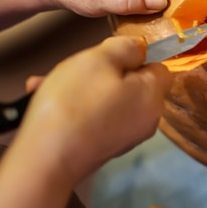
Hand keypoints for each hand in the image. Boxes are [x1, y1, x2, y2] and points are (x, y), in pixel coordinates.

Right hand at [12, 36, 170, 186]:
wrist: (47, 160)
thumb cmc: (76, 102)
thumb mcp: (100, 59)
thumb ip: (125, 48)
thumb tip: (140, 47)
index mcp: (154, 96)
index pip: (158, 67)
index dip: (134, 57)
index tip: (106, 56)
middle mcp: (148, 119)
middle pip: (132, 84)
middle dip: (101, 73)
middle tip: (73, 70)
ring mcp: (127, 137)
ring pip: (109, 100)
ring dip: (82, 89)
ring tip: (50, 86)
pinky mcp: (106, 150)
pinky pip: (97, 119)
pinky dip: (78, 109)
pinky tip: (49, 105)